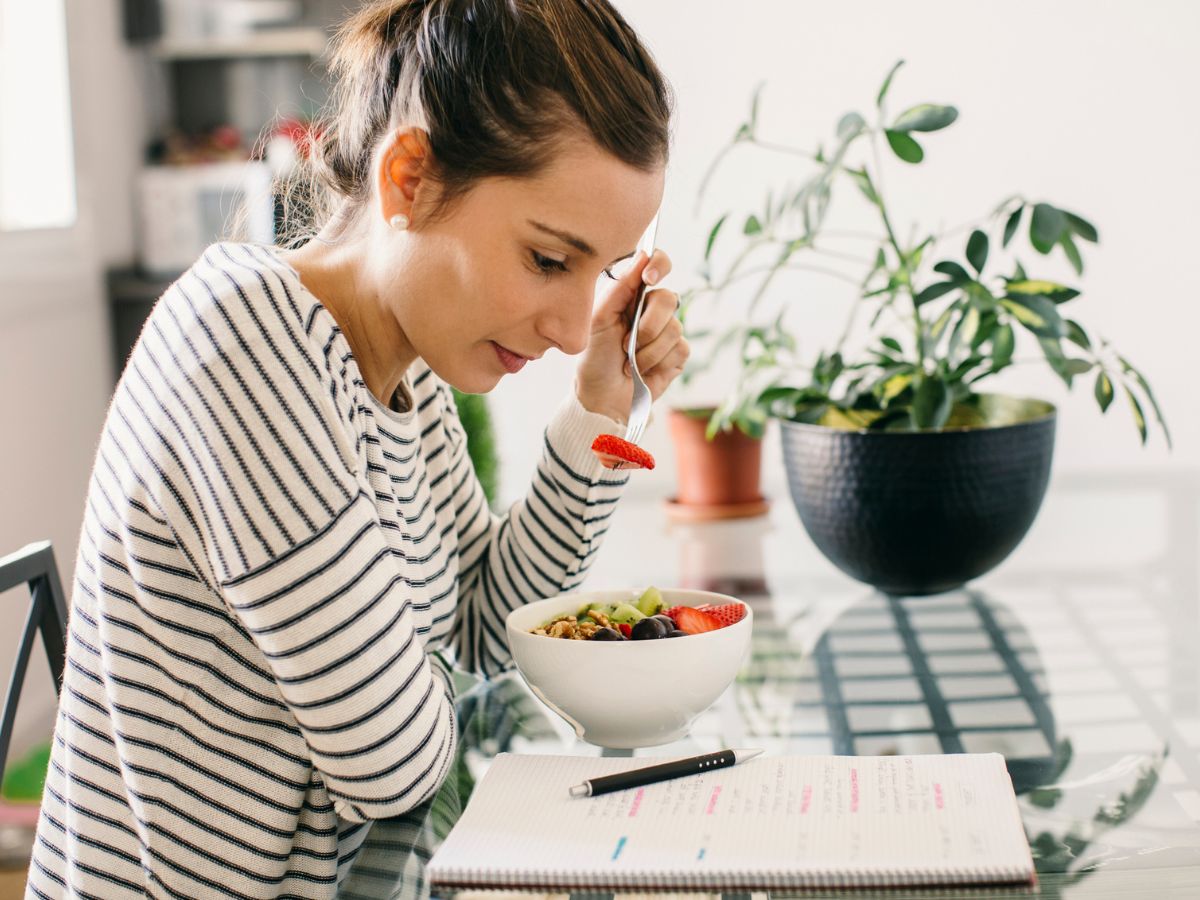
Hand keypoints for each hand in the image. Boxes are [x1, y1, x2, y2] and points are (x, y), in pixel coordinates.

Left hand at [575, 249, 688, 423]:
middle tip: (626, 342)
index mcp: (633, 295)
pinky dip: (656, 363)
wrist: (603, 396)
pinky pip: (679, 349)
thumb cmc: (596, 357)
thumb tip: (643, 256)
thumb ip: (620, 289)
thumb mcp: (600, 320)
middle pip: (669, 299)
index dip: (659, 264)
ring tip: (630, 362)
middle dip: (646, 325)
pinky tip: (643, 371)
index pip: (656, 265)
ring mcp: (668, 331)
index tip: (650, 277)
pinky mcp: (678, 355)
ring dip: (646, 351)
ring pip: (673, 328)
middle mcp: (654, 309)